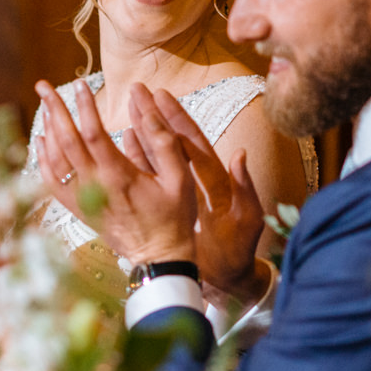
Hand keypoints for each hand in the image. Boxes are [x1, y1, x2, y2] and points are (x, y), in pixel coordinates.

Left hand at [33, 79, 196, 264]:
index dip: (85, 107)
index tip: (81, 85)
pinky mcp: (79, 210)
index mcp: (119, 176)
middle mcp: (96, 187)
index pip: (94, 134)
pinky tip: (41, 140)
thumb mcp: (179, 178)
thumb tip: (146, 107)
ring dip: (48, 129)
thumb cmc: (174, 217)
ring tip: (45, 104)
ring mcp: (84, 199)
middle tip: (43, 86)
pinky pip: (53, 182)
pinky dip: (43, 160)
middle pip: (66, 142)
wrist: (159, 257)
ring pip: (56, 160)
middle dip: (55, 110)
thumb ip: (163, 141)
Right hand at [138, 85, 268, 303]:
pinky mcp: (172, 205)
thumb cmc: (239, 253)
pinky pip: (152, 177)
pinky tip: (124, 143)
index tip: (161, 96)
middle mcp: (198, 180)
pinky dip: (138, 159)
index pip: (193, 143)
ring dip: (145, 132)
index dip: (178, 119)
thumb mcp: (246, 221)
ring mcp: (183, 192)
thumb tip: (240, 155)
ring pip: (160, 155)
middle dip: (157, 116)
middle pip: (173, 141)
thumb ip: (245, 189)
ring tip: (127, 109)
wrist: (228, 279)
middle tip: (137, 91)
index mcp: (217, 181)